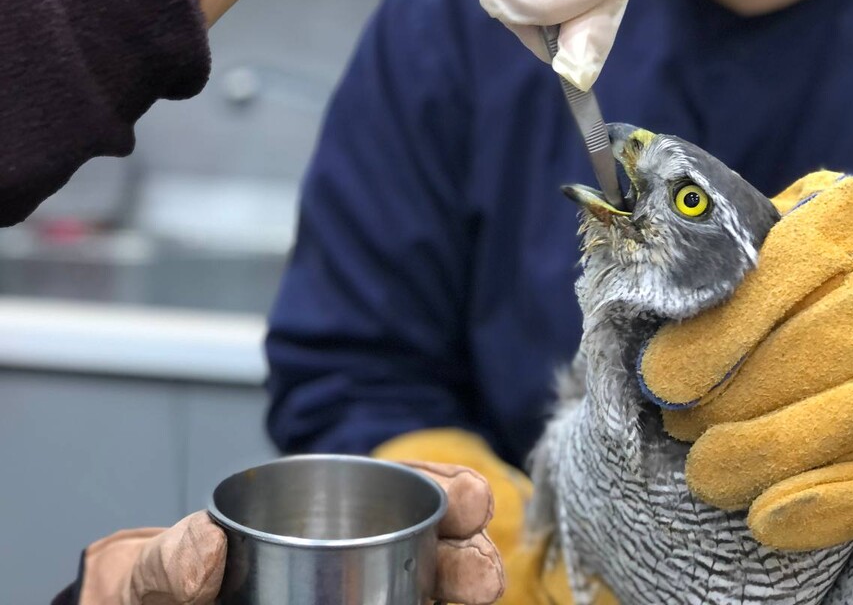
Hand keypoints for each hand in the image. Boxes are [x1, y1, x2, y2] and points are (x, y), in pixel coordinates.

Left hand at [78, 462, 501, 603]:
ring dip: (465, 590)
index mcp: (318, 523)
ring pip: (435, 593)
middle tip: (477, 575)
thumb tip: (207, 547)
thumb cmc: (149, 599)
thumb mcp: (144, 574)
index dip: (447, 491)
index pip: (401, 493)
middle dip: (471, 556)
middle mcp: (357, 564)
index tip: (470, 501)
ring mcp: (365, 597)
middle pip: (438, 553)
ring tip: (473, 597)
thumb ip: (162, 561)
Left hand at [638, 172, 852, 549]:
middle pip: (771, 374)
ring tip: (707, 470)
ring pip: (807, 436)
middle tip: (678, 424)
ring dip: (738, 463)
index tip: (659, 381)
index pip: (744, 299)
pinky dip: (804, 514)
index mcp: (849, 227)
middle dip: (705, 412)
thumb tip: (664, 292)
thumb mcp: (822, 215)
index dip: (691, 354)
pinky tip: (762, 515)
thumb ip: (755, 241)